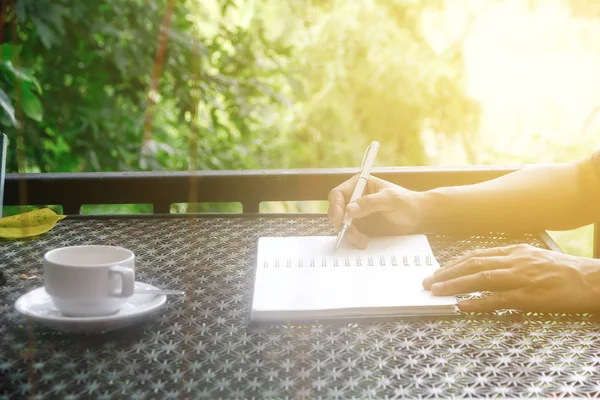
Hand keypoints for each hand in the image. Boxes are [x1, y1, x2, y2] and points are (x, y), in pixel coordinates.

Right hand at [327, 175, 423, 247]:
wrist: (418, 216)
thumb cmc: (407, 202)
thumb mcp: (391, 199)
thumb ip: (371, 202)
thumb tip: (350, 209)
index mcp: (359, 185)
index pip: (338, 194)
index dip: (335, 206)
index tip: (340, 219)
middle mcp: (354, 198)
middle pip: (336, 211)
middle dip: (341, 223)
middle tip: (351, 232)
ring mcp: (357, 213)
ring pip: (342, 225)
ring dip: (348, 234)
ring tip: (361, 239)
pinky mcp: (361, 226)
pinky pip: (350, 234)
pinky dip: (354, 239)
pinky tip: (365, 241)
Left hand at [422, 244, 599, 313]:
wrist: (592, 280)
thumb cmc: (563, 271)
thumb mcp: (533, 257)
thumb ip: (509, 260)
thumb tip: (485, 267)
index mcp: (515, 251)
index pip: (476, 255)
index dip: (454, 263)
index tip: (438, 270)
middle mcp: (515, 261)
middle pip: (473, 264)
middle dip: (447, 272)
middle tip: (428, 281)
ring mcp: (522, 277)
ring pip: (481, 278)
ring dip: (455, 284)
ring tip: (437, 290)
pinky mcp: (530, 296)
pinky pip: (498, 299)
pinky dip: (477, 302)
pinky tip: (462, 305)